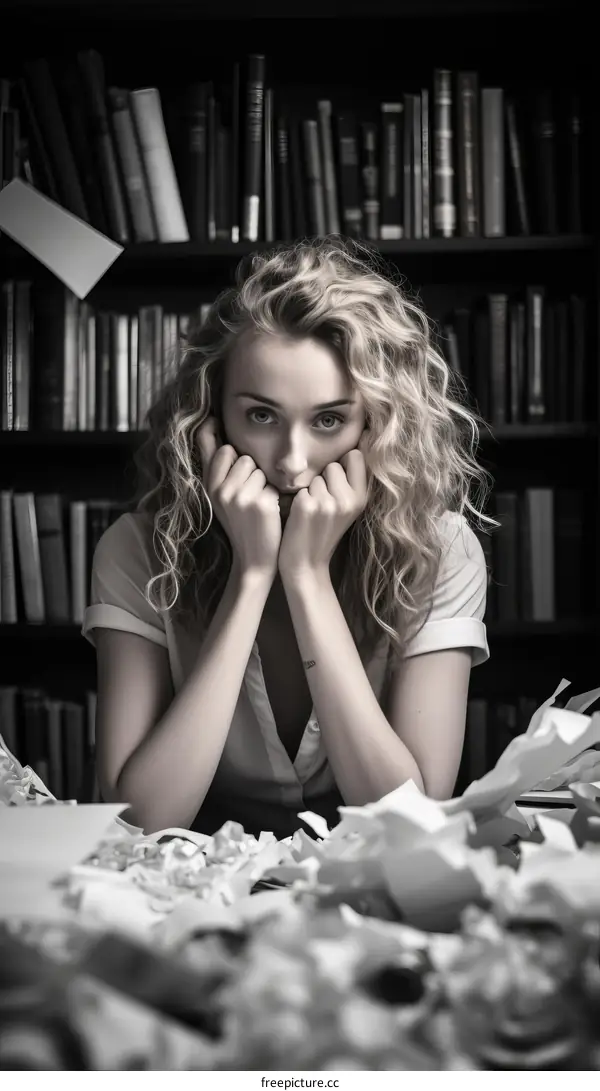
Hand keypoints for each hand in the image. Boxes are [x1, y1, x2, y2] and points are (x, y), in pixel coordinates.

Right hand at [196, 416, 281, 578]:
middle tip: (249, 494)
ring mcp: (238, 497)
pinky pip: (272, 483)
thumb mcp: (221, 497)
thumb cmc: (242, 524)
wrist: (255, 560)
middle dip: (251, 470)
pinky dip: (275, 496)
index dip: (212, 431)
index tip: (214, 421)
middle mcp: (219, 490)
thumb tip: (210, 426)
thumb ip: (217, 468)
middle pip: (241, 456)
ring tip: (259, 504)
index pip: (211, 447)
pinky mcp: (259, 503)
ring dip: (264, 483)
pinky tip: (268, 513)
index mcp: (209, 487)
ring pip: (259, 468)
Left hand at [277, 440, 368, 580]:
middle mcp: (349, 499)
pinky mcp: (307, 506)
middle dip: (323, 479)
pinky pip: (299, 487)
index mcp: (362, 498)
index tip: (336, 481)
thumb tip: (351, 447)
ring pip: (314, 475)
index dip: (342, 464)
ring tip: (310, 512)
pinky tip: (299, 516)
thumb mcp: (347, 509)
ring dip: (309, 489)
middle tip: (321, 504)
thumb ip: (350, 482)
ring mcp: (328, 503)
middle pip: (333, 464)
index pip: (355, 456)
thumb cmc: (323, 532)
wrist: (305, 564)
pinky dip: (296, 498)